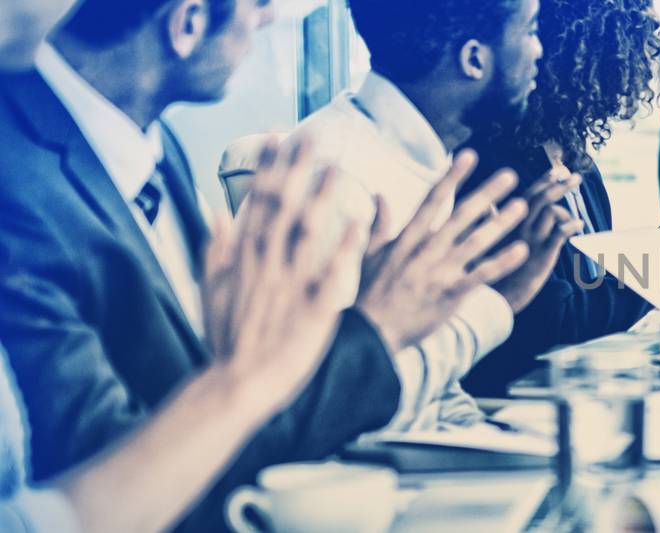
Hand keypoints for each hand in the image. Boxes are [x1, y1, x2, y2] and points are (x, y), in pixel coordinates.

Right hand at [203, 135, 366, 409]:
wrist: (238, 383)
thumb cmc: (227, 339)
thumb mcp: (211, 289)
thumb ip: (216, 248)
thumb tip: (216, 211)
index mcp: (244, 257)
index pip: (257, 200)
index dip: (268, 166)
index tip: (277, 134)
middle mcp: (266, 263)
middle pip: (283, 206)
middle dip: (297, 168)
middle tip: (314, 134)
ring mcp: (290, 284)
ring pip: (308, 231)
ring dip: (322, 196)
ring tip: (338, 167)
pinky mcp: (314, 308)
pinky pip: (333, 272)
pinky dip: (345, 246)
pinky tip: (360, 220)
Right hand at [357, 150, 531, 352]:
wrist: (369, 332)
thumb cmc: (368, 293)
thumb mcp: (369, 253)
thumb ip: (379, 222)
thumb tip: (379, 194)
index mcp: (408, 237)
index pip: (433, 199)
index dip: (452, 176)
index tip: (469, 156)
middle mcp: (426, 249)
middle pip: (462, 214)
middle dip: (487, 193)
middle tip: (510, 175)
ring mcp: (440, 271)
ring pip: (477, 241)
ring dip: (501, 223)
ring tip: (522, 206)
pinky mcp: (451, 294)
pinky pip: (482, 274)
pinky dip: (502, 262)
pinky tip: (522, 250)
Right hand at [490, 143, 586, 310]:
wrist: (494, 299)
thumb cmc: (492, 271)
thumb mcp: (487, 243)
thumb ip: (490, 222)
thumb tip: (487, 205)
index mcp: (508, 223)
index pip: (529, 194)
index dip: (545, 180)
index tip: (559, 170)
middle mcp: (518, 227)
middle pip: (541, 197)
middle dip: (559, 183)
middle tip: (575, 175)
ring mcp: (530, 240)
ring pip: (550, 210)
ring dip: (565, 202)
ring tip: (577, 196)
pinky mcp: (541, 255)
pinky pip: (559, 234)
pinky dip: (571, 226)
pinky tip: (580, 224)